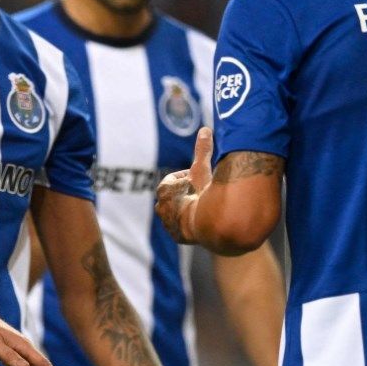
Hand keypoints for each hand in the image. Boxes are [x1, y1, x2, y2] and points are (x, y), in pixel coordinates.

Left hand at [155, 126, 212, 243]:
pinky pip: (181, 227)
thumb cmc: (201, 194)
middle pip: (173, 196)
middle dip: (185, 194)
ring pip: (176, 213)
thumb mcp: (202, 169)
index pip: (173, 179)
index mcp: (164, 189)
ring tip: (202, 208)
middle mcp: (161, 206)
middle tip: (201, 193)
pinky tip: (202, 221)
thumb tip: (205, 130)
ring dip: (186, 209)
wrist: (204, 224)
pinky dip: (189, 223)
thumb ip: (202, 150)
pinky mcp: (176, 235)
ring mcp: (167, 222)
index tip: (197, 178)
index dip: (187, 177)